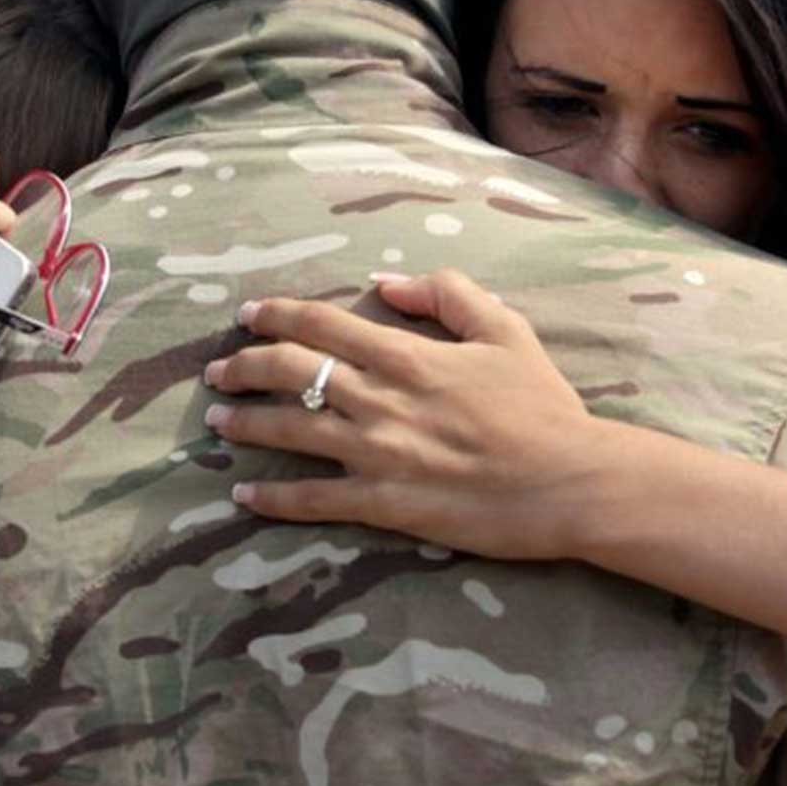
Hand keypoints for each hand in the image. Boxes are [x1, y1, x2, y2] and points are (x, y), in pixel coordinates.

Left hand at [203, 270, 602, 559]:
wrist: (571, 482)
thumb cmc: (543, 406)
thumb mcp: (504, 329)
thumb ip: (446, 295)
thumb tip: (389, 282)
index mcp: (405, 354)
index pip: (320, 325)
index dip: (275, 316)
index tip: (247, 316)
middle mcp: (379, 399)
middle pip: (288, 372)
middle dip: (242, 367)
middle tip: (217, 371)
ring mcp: (376, 453)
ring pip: (288, 431)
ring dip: (243, 424)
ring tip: (215, 422)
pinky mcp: (384, 503)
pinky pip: (314, 499)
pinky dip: (273, 498)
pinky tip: (243, 496)